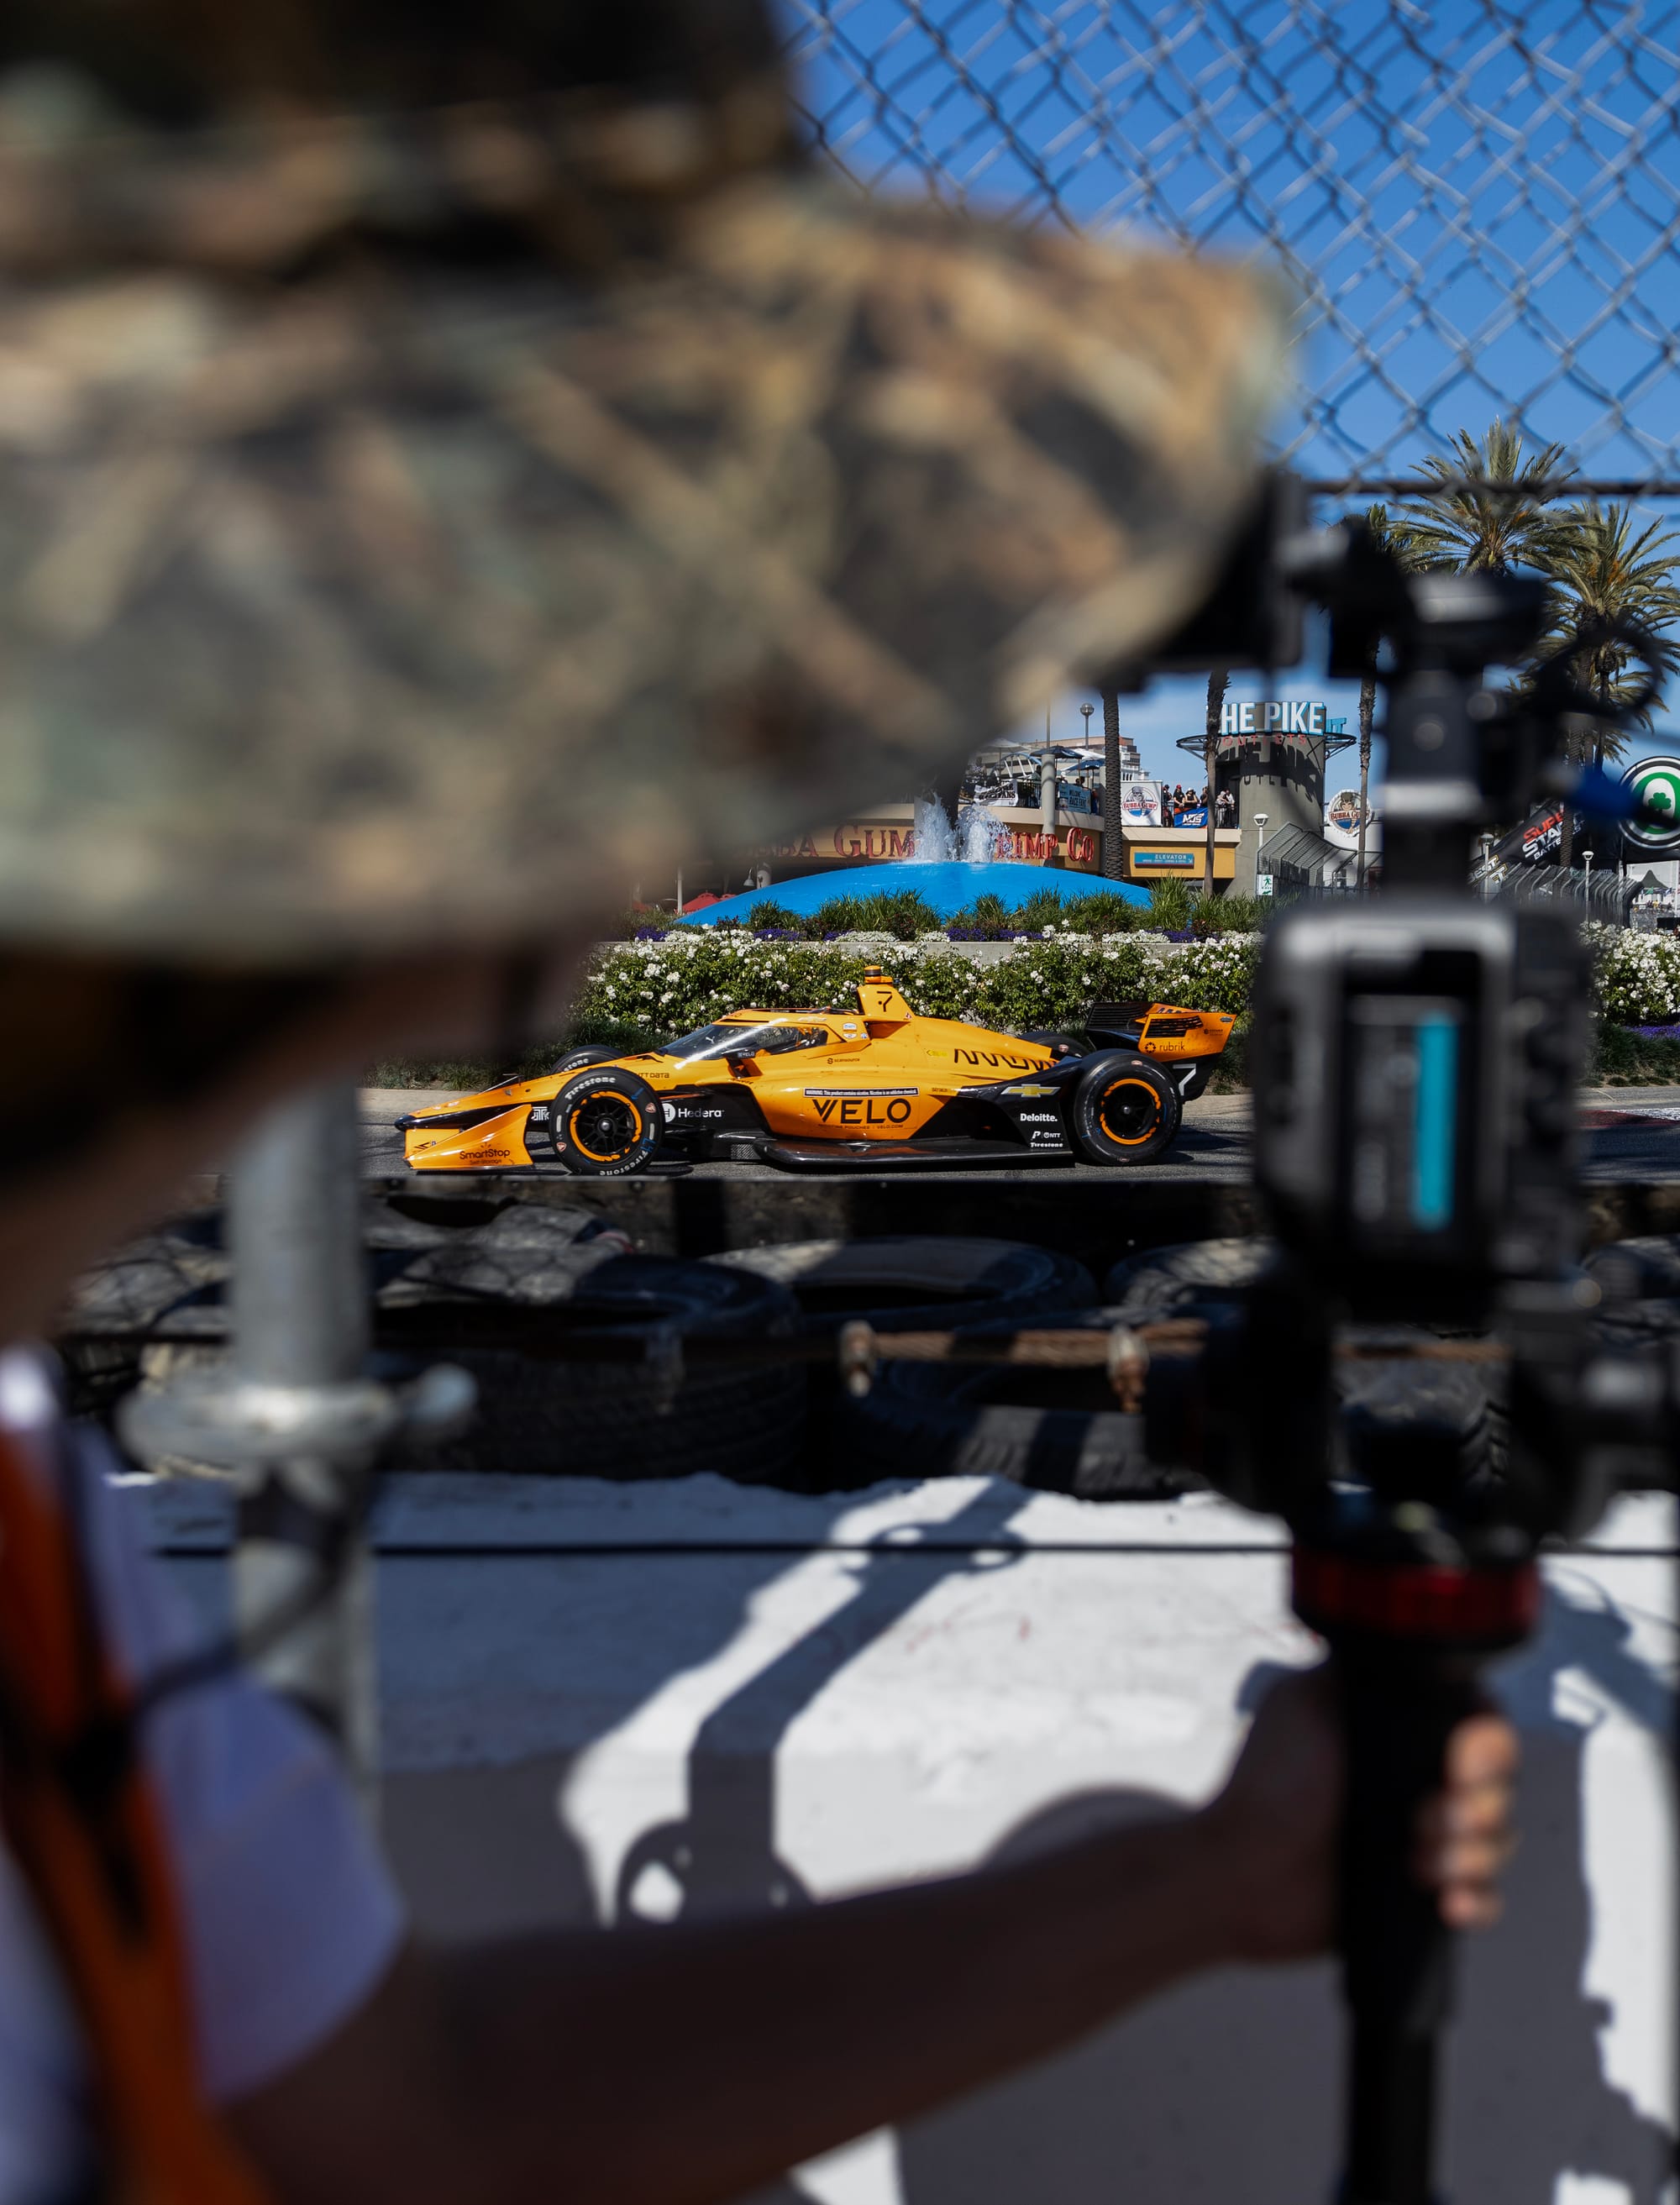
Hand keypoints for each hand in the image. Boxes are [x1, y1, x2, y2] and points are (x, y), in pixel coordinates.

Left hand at [1195, 1665, 1518, 1963]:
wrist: (1245, 1872)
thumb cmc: (1269, 1787)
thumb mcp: (1308, 1703)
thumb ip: (1360, 1672)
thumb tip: (1405, 1649)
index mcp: (1402, 1734)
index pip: (1479, 1726)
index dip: (1486, 1746)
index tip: (1460, 1766)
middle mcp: (1421, 1782)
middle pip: (1500, 1784)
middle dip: (1477, 1805)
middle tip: (1429, 1817)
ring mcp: (1428, 1839)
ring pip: (1498, 1840)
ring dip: (1468, 1854)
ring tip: (1418, 1861)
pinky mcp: (1425, 1894)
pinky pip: (1486, 1897)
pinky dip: (1475, 1898)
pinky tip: (1443, 1898)